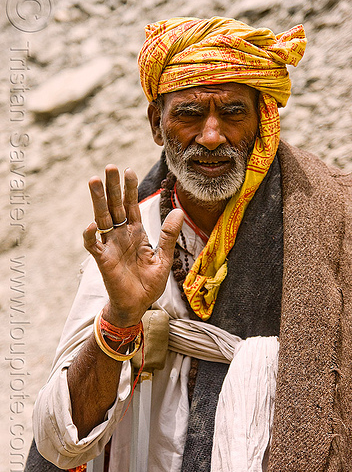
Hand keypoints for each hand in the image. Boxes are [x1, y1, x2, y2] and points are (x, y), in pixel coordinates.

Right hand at [83, 165, 182, 326]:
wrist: (137, 305)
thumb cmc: (149, 283)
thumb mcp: (164, 257)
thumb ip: (168, 234)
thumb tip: (179, 210)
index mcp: (136, 233)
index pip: (131, 206)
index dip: (130, 188)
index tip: (129, 170)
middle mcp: (122, 235)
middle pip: (115, 206)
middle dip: (113, 187)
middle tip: (110, 167)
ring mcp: (111, 246)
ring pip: (102, 218)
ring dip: (98, 201)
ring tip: (94, 181)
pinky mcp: (103, 260)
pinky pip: (94, 245)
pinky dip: (91, 235)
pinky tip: (93, 225)